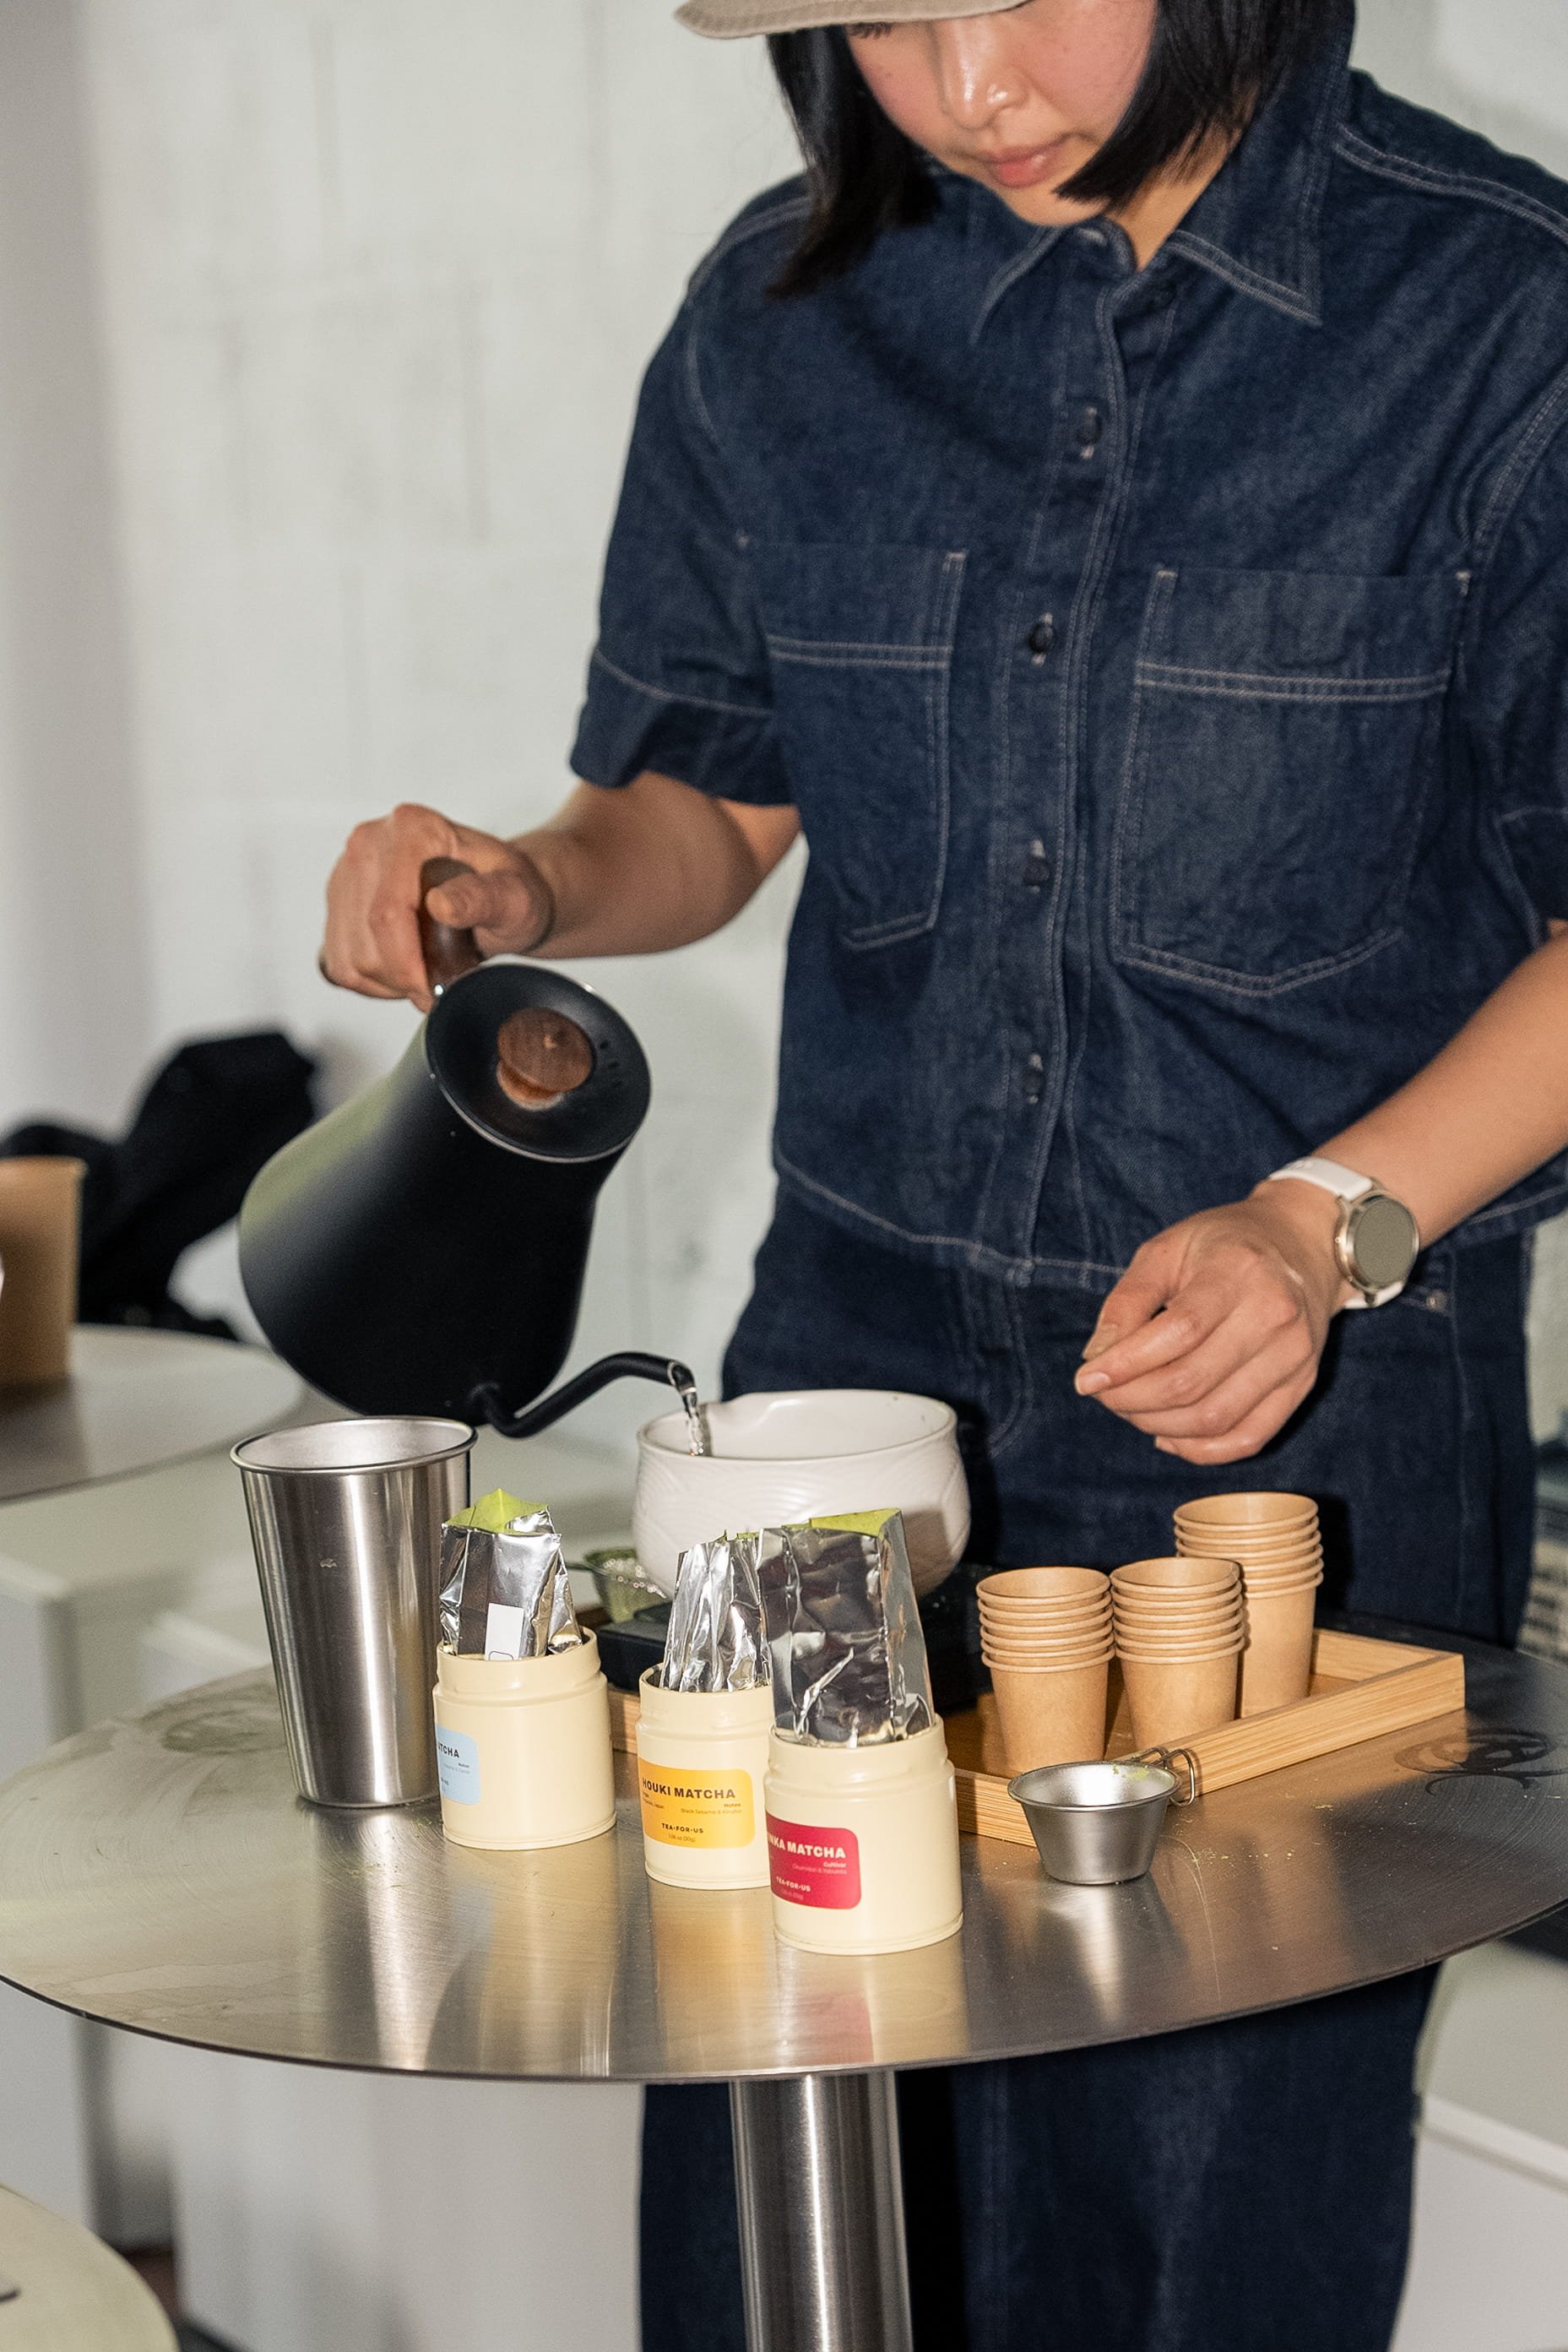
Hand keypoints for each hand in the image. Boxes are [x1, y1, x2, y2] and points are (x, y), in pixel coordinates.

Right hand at [320, 803, 552, 1010]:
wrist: (499, 889)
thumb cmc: (510, 890)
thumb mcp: (516, 896)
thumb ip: (484, 898)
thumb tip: (441, 905)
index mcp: (412, 829)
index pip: (388, 913)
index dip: (408, 965)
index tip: (434, 989)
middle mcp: (371, 842)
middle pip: (365, 939)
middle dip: (402, 978)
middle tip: (438, 984)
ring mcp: (347, 871)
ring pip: (348, 956)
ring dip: (387, 982)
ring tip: (425, 974)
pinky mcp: (337, 900)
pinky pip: (338, 961)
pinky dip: (370, 980)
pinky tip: (403, 971)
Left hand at [1072, 1185, 1349, 1464]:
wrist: (1303, 1247)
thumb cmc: (1223, 1245)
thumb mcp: (1166, 1249)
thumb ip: (1127, 1300)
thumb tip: (1096, 1359)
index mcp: (1238, 1272)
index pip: (1178, 1333)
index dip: (1125, 1364)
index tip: (1086, 1378)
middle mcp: (1275, 1317)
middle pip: (1192, 1383)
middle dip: (1132, 1400)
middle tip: (1104, 1394)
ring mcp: (1294, 1357)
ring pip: (1215, 1419)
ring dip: (1158, 1426)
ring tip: (1130, 1409)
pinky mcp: (1302, 1386)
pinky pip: (1248, 1439)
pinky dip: (1199, 1449)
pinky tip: (1167, 1434)